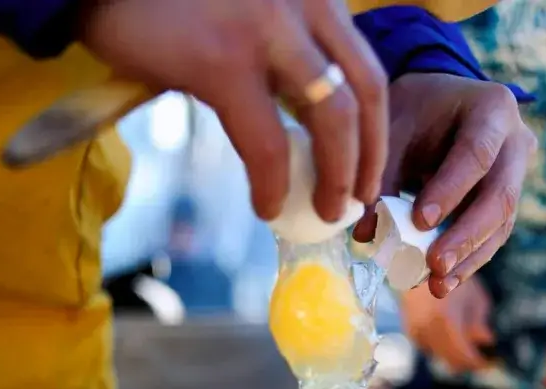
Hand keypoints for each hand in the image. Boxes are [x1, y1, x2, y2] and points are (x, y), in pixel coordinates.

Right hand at [80, 0, 387, 222]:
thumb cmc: (169, 3)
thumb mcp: (248, 14)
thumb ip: (281, 52)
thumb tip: (303, 127)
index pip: (366, 68)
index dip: (376, 130)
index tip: (368, 170)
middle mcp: (301, 4)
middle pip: (364, 92)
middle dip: (367, 159)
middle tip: (356, 201)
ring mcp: (265, 28)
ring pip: (332, 116)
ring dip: (336, 176)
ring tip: (324, 211)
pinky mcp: (221, 60)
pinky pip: (266, 140)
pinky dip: (272, 182)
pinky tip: (267, 204)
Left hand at [354, 73, 535, 298]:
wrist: (440, 103)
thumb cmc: (415, 111)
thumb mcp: (395, 129)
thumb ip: (381, 176)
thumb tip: (364, 234)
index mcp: (492, 108)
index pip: (477, 152)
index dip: (451, 189)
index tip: (420, 221)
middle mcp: (516, 141)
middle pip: (501, 196)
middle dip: (466, 236)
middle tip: (435, 265)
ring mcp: (518, 175)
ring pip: (503, 223)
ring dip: (469, 258)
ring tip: (439, 285)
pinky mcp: (507, 202)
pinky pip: (495, 235)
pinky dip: (469, 260)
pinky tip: (446, 281)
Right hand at [400, 276, 494, 372]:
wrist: (417, 262)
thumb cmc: (450, 274)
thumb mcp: (473, 294)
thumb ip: (479, 321)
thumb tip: (487, 340)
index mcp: (447, 321)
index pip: (465, 356)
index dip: (479, 362)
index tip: (492, 362)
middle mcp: (429, 330)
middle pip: (451, 360)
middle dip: (467, 361)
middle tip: (481, 357)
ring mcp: (416, 330)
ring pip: (439, 355)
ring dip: (453, 354)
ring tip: (466, 343)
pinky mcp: (409, 328)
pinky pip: (427, 347)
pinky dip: (439, 346)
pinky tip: (448, 335)